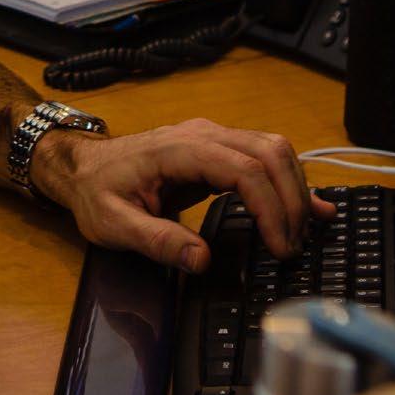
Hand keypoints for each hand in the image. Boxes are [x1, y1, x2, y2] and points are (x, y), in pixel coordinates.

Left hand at [28, 117, 335, 271]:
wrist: (82, 167)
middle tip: (292, 247)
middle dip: (291, 200)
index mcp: (177, 150)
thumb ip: (157, 241)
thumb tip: (202, 260)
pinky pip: (263, 157)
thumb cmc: (95, 193)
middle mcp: (201, 135)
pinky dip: (289, 180)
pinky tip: (312, 207)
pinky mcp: (216, 150)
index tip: (280, 247)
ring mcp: (211, 138)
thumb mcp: (113, 224)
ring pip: (272, 149)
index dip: (270, 208)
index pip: (242, 169)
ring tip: (300, 234)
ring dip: (294, 189)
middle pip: (268, 153)